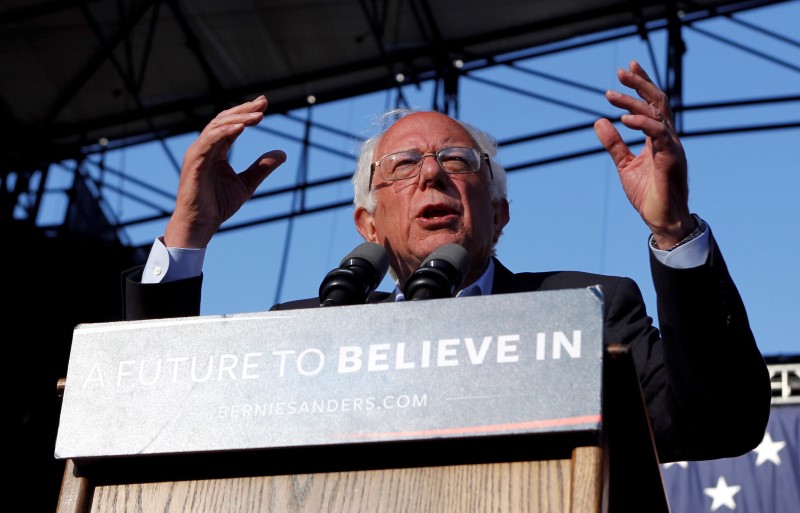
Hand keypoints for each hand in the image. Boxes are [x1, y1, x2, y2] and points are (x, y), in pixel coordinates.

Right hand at [164, 96, 285, 247]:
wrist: (201, 224)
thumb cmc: (218, 205)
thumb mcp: (247, 184)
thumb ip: (262, 167)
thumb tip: (283, 153)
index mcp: (216, 150)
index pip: (231, 125)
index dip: (247, 113)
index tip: (264, 103)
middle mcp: (205, 148)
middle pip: (224, 120)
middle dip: (244, 110)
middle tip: (263, 102)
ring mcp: (197, 153)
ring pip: (217, 127)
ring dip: (238, 119)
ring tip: (258, 115)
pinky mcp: (194, 162)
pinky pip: (208, 142)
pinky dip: (223, 132)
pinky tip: (240, 127)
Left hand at [594, 60, 695, 248]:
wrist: (661, 220)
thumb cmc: (648, 193)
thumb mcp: (625, 165)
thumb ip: (614, 144)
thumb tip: (599, 121)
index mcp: (659, 138)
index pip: (652, 105)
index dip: (641, 85)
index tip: (625, 70)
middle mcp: (669, 138)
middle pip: (658, 102)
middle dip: (640, 83)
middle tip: (621, 71)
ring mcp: (672, 147)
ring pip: (658, 114)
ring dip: (634, 102)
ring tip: (611, 95)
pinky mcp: (671, 159)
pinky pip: (659, 135)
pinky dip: (642, 124)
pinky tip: (623, 119)